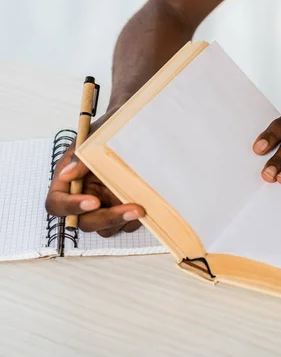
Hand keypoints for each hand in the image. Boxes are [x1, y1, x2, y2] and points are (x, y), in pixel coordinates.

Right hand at [45, 110, 144, 236]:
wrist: (133, 127)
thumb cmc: (107, 131)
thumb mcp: (93, 138)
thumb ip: (80, 158)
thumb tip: (67, 174)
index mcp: (67, 182)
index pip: (57, 204)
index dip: (72, 206)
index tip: (93, 201)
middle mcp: (83, 197)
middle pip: (85, 222)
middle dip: (108, 218)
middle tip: (133, 209)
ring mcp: (104, 205)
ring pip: (106, 229)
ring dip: (123, 221)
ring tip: (142, 206)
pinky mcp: (122, 209)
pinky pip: (126, 226)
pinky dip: (136, 221)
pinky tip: (147, 206)